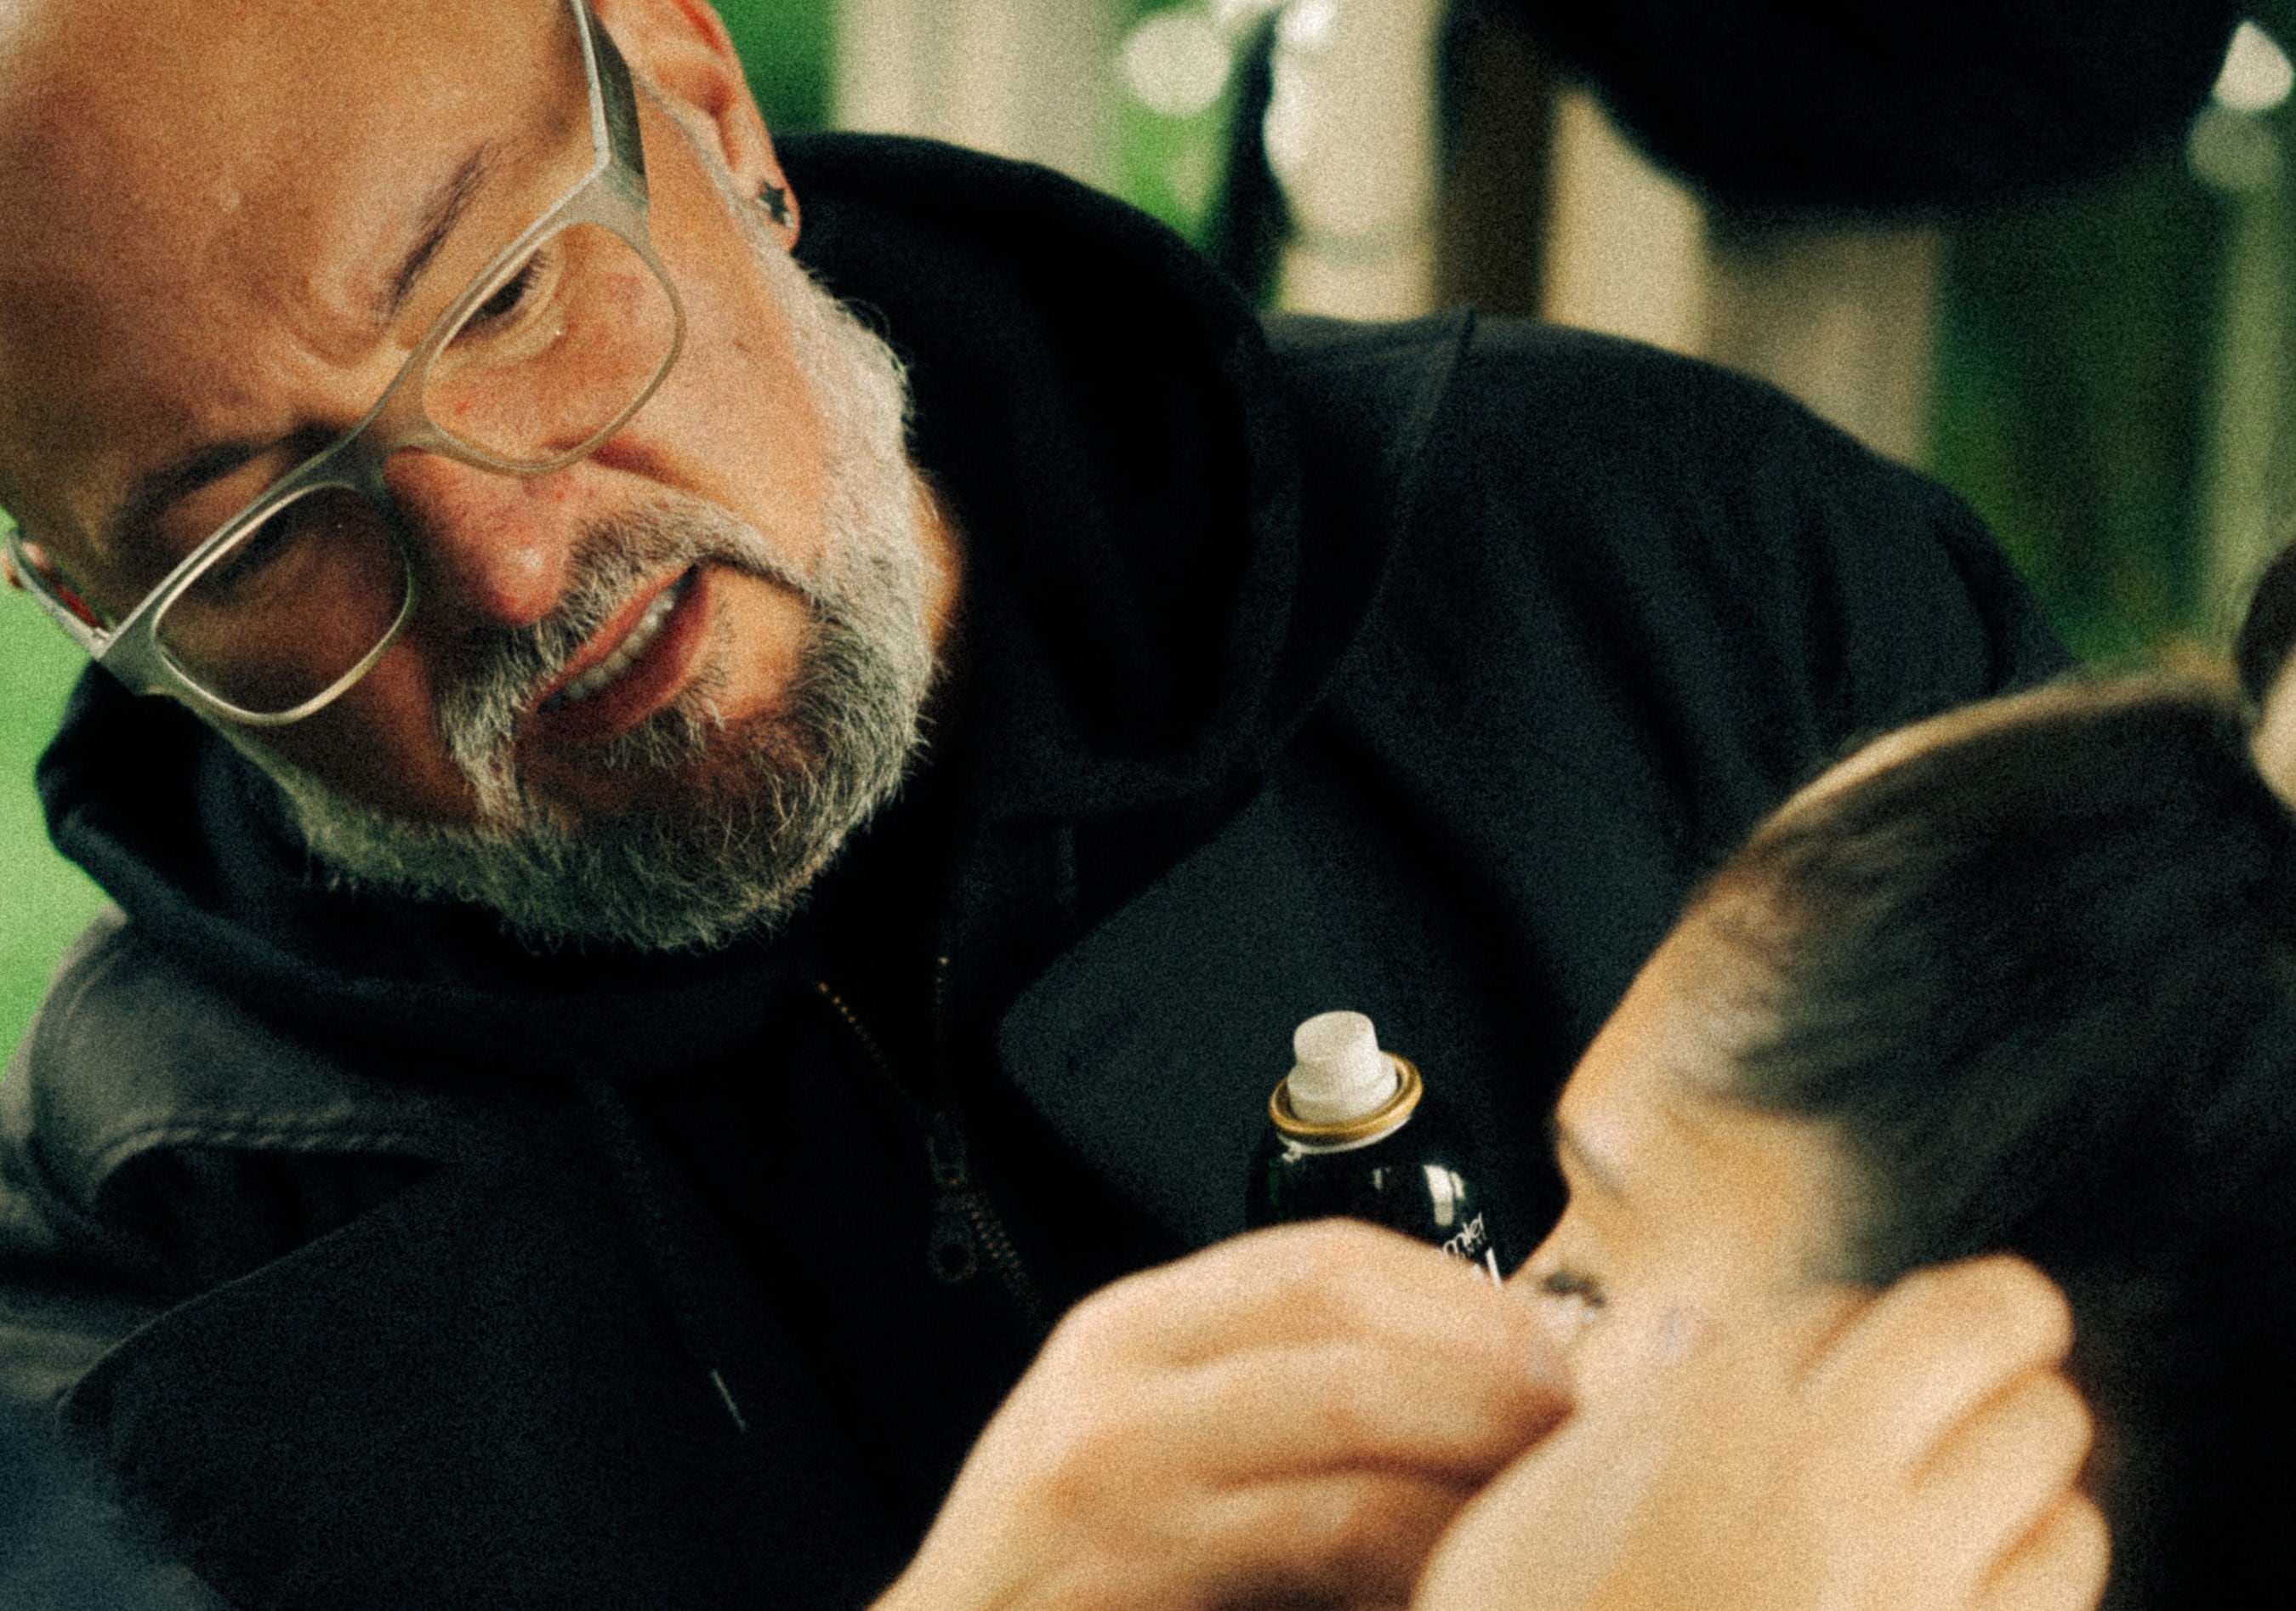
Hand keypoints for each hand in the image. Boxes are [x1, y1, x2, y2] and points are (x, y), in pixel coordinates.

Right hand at [875, 1221, 1571, 1610]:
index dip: (1455, 1292)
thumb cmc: (1077, 1584)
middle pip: (1340, 1311)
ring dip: (1473, 1445)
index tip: (1547, 1342)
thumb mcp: (1155, 1458)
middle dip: (1482, 1356)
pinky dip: (1415, 1544)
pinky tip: (1458, 1569)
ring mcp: (1114, 1461)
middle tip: (1577, 1412)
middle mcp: (1118, 1368)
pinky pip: (1319, 1527)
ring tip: (1548, 1485)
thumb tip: (1469, 1402)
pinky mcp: (1126, 1557)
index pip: (1319, 1257)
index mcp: (1134, 1328)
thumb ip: (1272, 1415)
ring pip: (1345, 1409)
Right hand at [1413, 1254, 2107, 1610]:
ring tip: (1976, 1490)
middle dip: (1991, 1339)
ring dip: (2018, 1463)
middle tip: (1980, 1360)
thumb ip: (1643, 1418)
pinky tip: (1980, 1578)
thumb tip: (1703, 1349)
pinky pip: (2057, 1576)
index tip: (1848, 1362)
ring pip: (2047, 1449)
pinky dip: (2032, 1565)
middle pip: (1989, 1326)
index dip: (1855, 1331)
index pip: (1850, 1303)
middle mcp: (1827, 1478)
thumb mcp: (1550, 1507)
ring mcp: (1912, 1581)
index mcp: (1713, 1415)